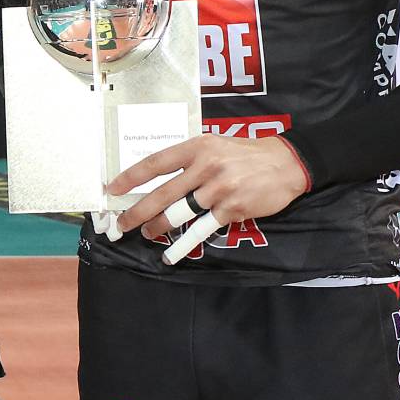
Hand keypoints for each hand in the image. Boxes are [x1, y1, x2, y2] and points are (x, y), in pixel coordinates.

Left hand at [108, 133, 308, 243]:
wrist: (285, 163)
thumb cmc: (244, 153)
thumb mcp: (215, 144)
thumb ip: (189, 158)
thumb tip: (156, 176)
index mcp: (198, 147)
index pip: (156, 163)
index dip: (132, 178)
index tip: (113, 190)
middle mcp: (206, 167)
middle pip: (163, 193)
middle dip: (138, 211)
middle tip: (121, 224)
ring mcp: (219, 189)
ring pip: (179, 213)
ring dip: (158, 227)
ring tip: (146, 234)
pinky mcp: (232, 209)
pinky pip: (202, 229)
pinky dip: (184, 244)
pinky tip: (171, 254)